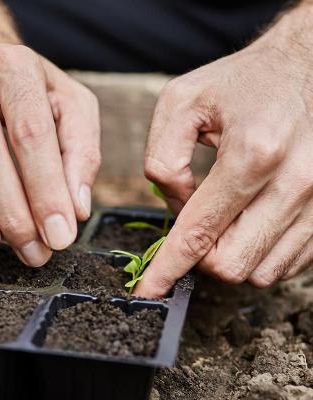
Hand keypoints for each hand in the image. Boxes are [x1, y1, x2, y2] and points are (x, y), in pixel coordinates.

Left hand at [136, 6, 312, 296]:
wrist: (309, 64)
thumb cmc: (243, 83)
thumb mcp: (181, 102)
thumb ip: (162, 159)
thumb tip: (176, 206)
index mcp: (252, 153)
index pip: (199, 233)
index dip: (167, 269)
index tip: (148, 291)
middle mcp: (296, 182)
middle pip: (231, 264)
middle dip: (200, 258)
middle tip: (194, 226)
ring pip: (260, 272)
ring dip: (230, 256)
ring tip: (225, 218)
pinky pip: (287, 264)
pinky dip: (259, 254)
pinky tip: (249, 224)